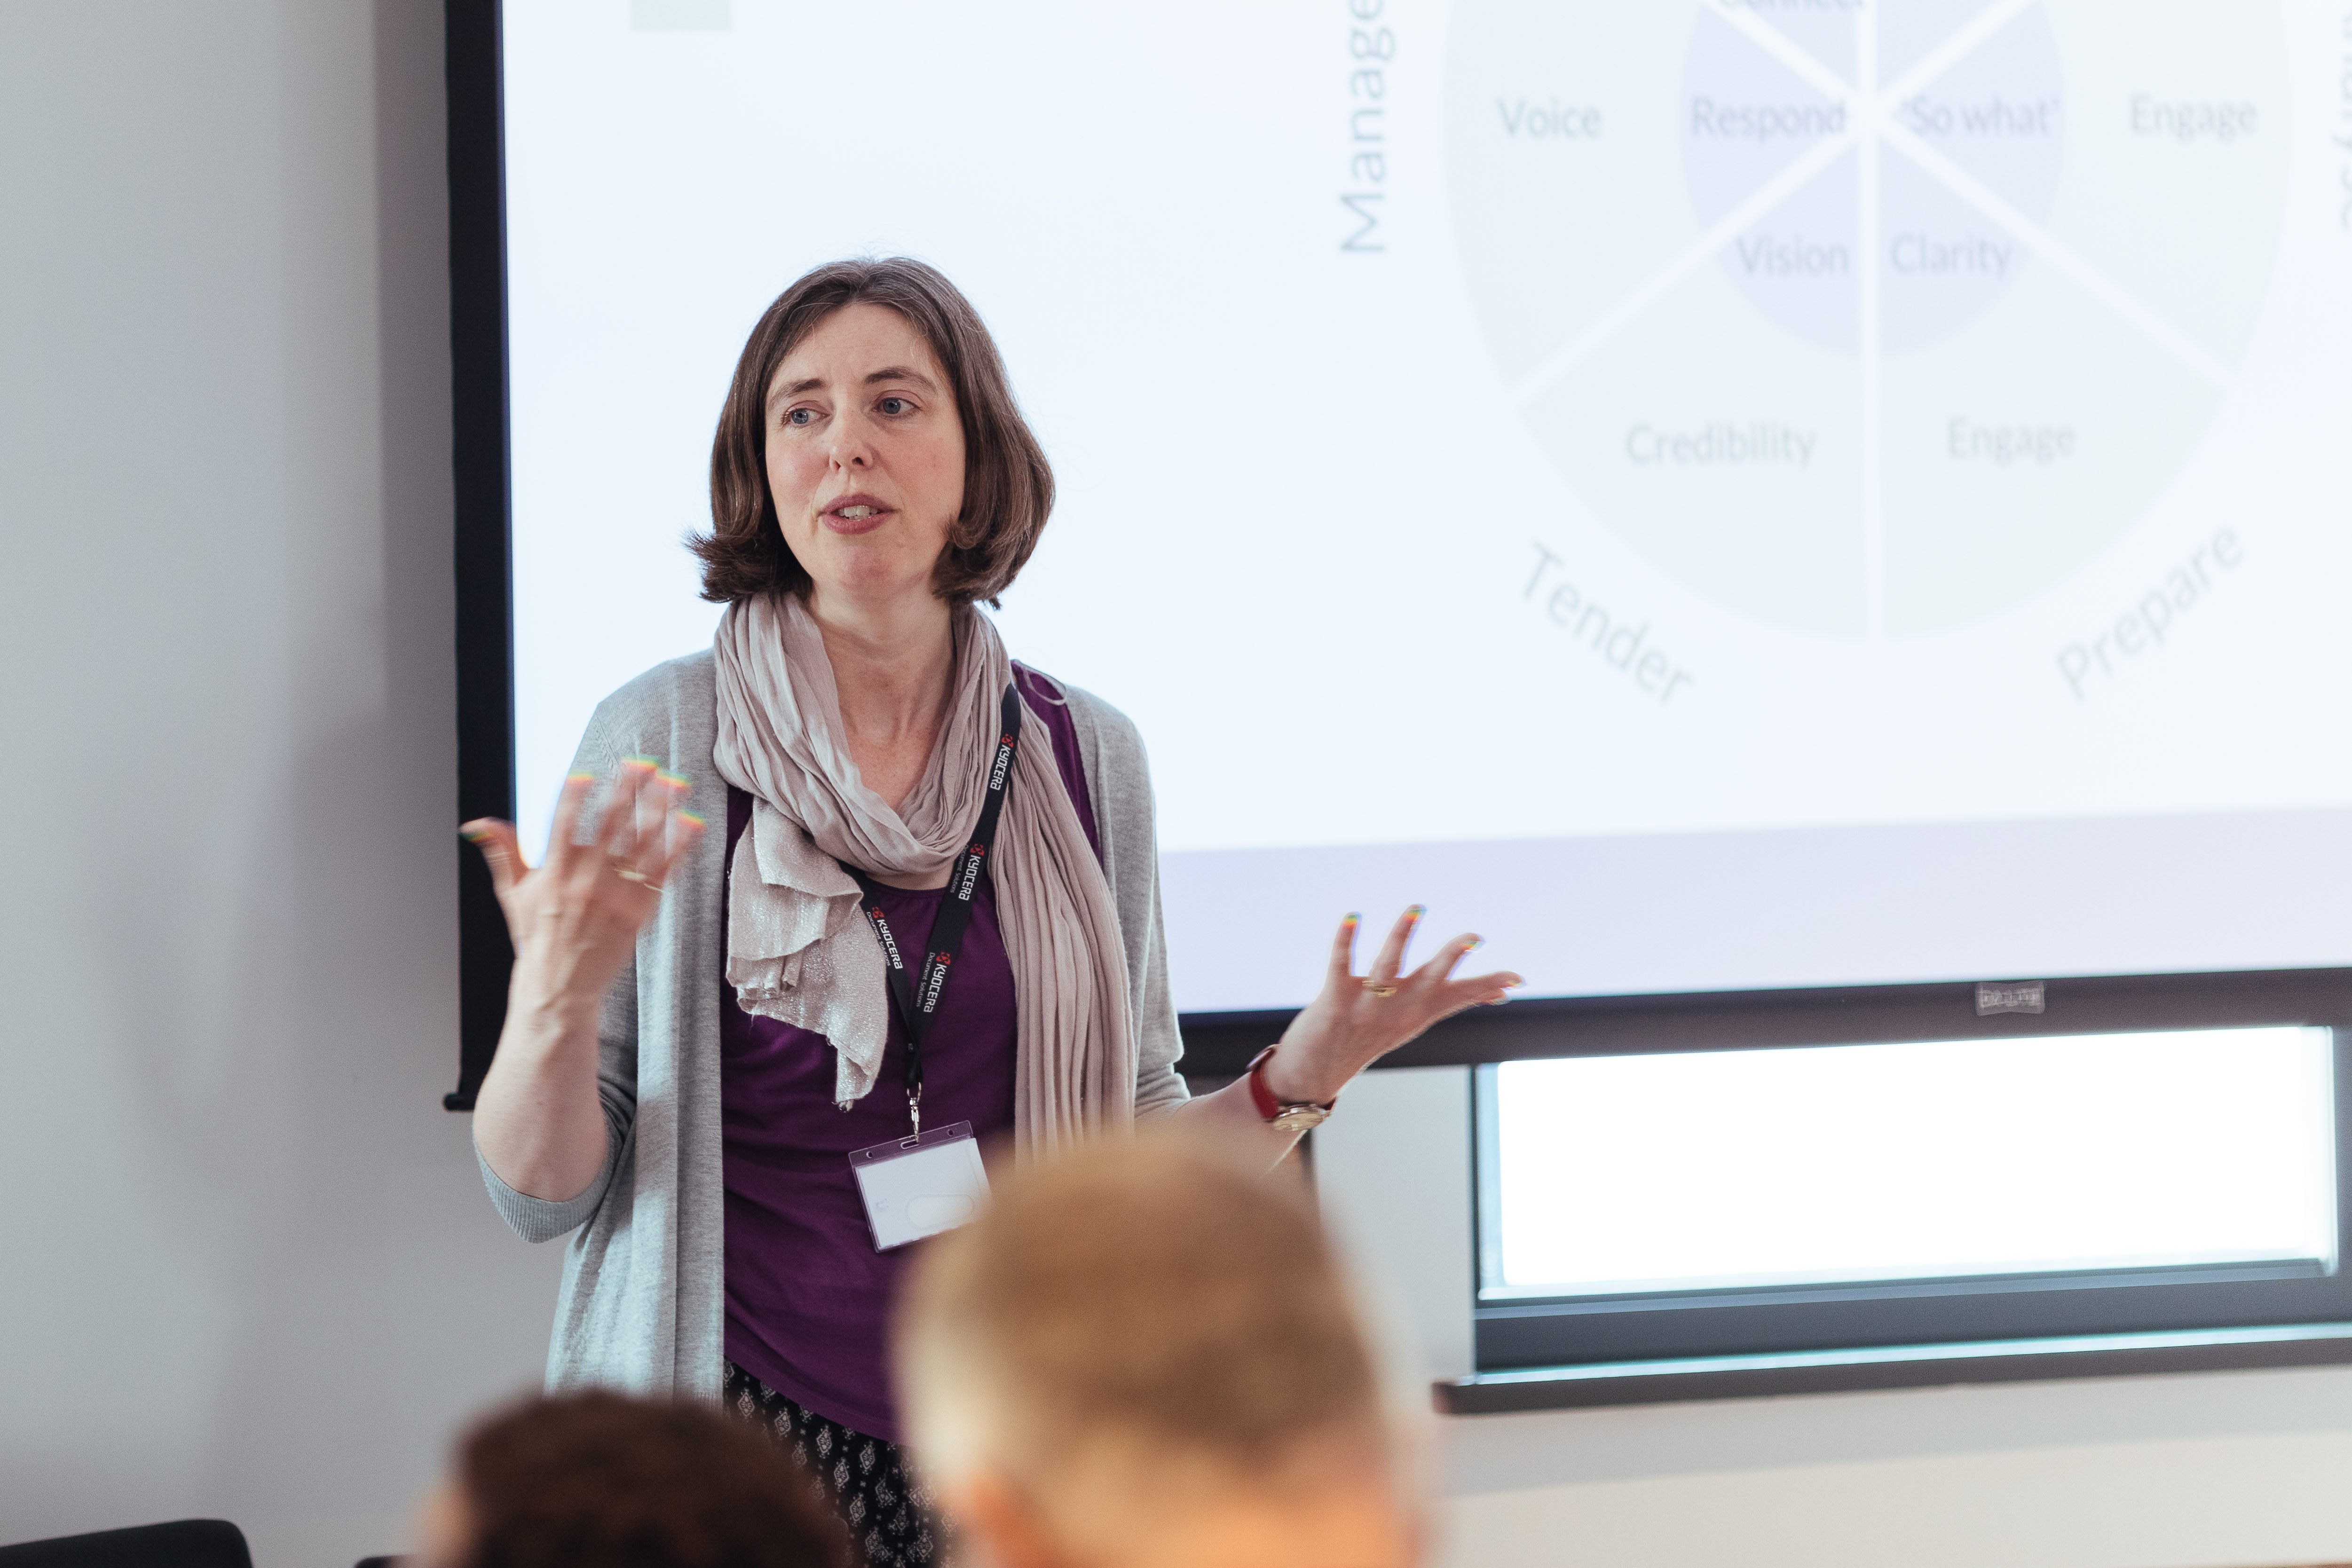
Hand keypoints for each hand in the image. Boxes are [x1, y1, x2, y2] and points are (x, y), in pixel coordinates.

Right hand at [462, 759, 704, 1038]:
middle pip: (608, 827)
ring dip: (660, 810)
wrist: (560, 988)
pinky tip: (692, 823)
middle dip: (626, 792)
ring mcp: (615, 899)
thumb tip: (478, 823)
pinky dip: (679, 848)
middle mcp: (585, 883)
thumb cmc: (537, 938)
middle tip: (642, 763)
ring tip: (673, 782)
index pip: (562, 826)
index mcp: (553, 875)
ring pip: (642, 845)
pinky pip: (663, 874)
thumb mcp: (512, 895)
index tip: (585, 774)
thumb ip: (502, 853)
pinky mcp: (639, 914)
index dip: (573, 799)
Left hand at [1261, 907, 1522, 1103]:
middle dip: (1450, 957)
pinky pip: (1340, 965)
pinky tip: (1351, 916)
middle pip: (1429, 979)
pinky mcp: (1334, 1001)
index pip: (1458, 996)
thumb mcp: (1413, 1019)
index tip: (1516, 977)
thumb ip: (1450, 999)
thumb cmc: (1369, 1036)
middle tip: (1473, 936)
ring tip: (1414, 909)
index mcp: (1417, 1012)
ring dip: (1400, 936)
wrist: (1316, 1073)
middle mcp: (1396, 1009)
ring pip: (1387, 966)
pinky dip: (1345, 941)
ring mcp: (1366, 1006)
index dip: (1486, 986)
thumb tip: (1497, 994)